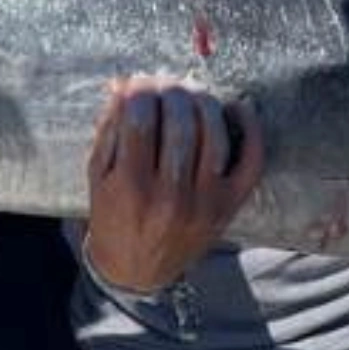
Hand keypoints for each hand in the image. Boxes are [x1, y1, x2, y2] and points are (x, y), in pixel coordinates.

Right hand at [80, 75, 263, 293]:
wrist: (137, 268)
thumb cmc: (114, 214)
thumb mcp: (98, 175)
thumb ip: (109, 128)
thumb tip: (123, 83)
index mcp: (130, 187)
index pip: (139, 120)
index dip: (140, 90)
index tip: (139, 81)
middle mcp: (170, 196)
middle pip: (179, 123)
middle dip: (172, 90)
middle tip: (167, 80)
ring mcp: (204, 202)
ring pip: (214, 134)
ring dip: (204, 101)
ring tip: (193, 90)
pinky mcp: (228, 206)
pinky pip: (250, 160)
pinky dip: (250, 128)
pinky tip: (237, 106)